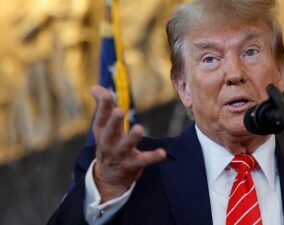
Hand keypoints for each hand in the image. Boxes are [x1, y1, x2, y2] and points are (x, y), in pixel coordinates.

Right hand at [90, 85, 165, 201]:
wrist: (108, 175)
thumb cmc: (108, 142)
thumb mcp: (102, 125)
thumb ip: (102, 105)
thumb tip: (94, 87)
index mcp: (101, 131)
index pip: (101, 116)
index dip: (104, 105)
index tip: (108, 95)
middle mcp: (108, 143)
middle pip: (110, 132)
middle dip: (114, 121)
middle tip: (119, 110)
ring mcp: (120, 154)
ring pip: (126, 146)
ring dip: (132, 138)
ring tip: (139, 129)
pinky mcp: (133, 164)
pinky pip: (144, 161)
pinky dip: (153, 157)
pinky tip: (162, 153)